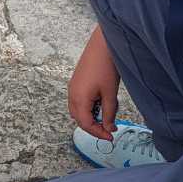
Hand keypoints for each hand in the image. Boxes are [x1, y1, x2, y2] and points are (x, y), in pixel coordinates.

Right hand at [67, 27, 118, 141]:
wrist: (103, 45)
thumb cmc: (106, 66)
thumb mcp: (110, 94)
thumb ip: (108, 114)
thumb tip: (109, 128)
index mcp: (79, 99)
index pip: (86, 124)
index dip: (98, 133)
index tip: (110, 136)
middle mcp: (72, 94)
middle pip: (80, 119)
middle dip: (94, 126)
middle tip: (110, 128)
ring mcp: (72, 88)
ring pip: (79, 111)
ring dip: (92, 116)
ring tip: (107, 113)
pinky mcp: (76, 82)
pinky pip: (79, 101)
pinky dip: (89, 107)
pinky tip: (102, 101)